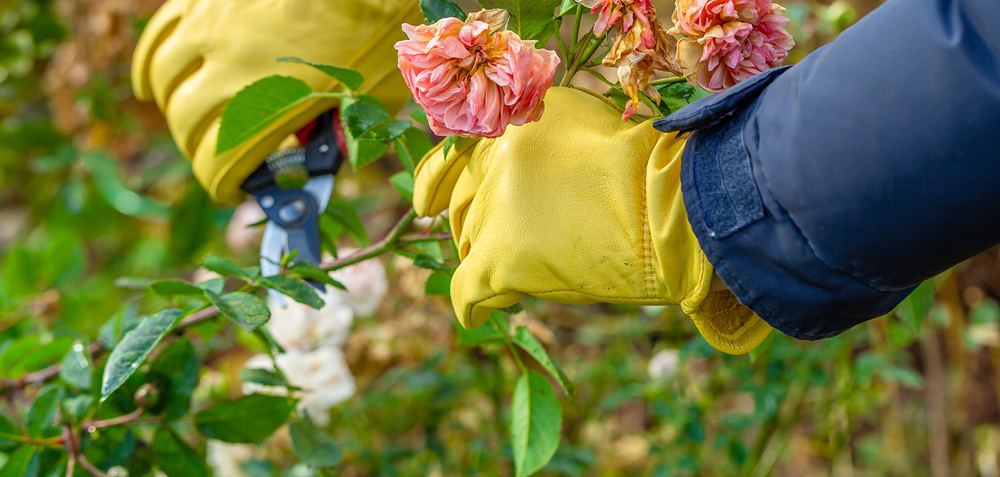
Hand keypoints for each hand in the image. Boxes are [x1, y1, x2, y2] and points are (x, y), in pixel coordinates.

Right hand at [132, 0, 420, 203]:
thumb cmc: (378, 32)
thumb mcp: (372, 99)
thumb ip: (342, 136)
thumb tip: (322, 162)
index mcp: (275, 100)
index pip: (221, 161)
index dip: (222, 184)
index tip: (232, 189)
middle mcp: (232, 64)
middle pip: (188, 124)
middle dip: (198, 150)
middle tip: (218, 158)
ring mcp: (213, 27)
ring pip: (166, 81)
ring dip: (174, 110)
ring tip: (190, 125)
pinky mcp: (206, 1)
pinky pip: (160, 36)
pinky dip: (150, 68)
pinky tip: (151, 87)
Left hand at [413, 87, 771, 353]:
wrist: (668, 204)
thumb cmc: (642, 164)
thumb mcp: (585, 119)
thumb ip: (539, 130)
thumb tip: (516, 145)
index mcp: (511, 128)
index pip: (453, 159)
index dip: (436, 183)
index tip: (425, 202)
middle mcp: (494, 165)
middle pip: (464, 206)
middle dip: (477, 224)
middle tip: (502, 240)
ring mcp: (495, 212)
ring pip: (468, 244)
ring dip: (486, 257)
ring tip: (520, 267)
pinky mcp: (500, 259)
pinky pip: (467, 289)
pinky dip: (469, 302)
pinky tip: (473, 311)